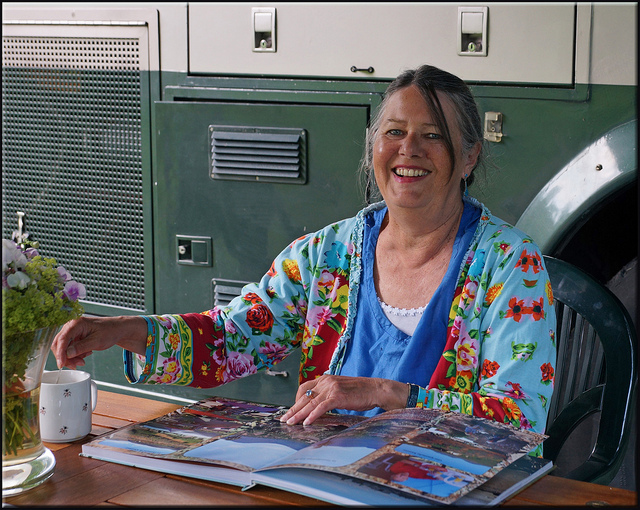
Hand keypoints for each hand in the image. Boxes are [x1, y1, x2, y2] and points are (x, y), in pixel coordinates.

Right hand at [51, 315, 147, 368]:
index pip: (62, 339)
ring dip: (71, 357)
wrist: (118, 329)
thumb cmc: (110, 331)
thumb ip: (81, 347)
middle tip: (76, 365)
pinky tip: (85, 355)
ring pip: (64, 348)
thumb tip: (67, 354)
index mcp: (76, 323)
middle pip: (59, 344)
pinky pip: (70, 349)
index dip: (60, 353)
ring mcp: (73, 332)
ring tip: (83, 360)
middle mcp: (72, 326)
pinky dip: (75, 355)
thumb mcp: (97, 341)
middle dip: (66, 357)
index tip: (61, 364)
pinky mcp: (76, 337)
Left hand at [279, 375, 409, 425]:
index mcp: (326, 378)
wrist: (375, 389)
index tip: (293, 409)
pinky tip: (306, 423)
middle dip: (293, 409)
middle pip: (304, 396)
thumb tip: (318, 406)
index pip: (304, 387)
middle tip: (283, 419)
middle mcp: (326, 381)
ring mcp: (331, 388)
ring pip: (310, 403)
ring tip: (290, 423)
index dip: (296, 399)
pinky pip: (321, 408)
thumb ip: (329, 394)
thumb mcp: (341, 389)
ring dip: (298, 415)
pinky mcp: (337, 396)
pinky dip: (312, 416)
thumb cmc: (360, 392)